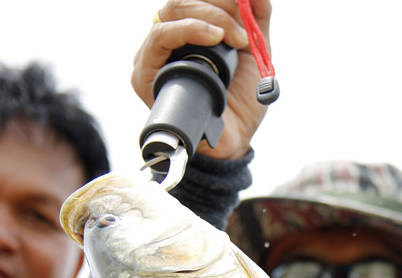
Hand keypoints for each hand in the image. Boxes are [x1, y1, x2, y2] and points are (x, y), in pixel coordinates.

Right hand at [132, 0, 271, 160]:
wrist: (234, 139)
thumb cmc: (240, 99)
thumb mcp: (256, 53)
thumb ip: (257, 21)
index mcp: (190, 29)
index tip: (247, 7)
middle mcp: (168, 38)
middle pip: (181, 0)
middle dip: (219, 5)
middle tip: (244, 27)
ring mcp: (153, 54)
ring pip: (171, 12)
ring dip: (209, 17)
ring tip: (236, 38)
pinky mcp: (145, 73)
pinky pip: (159, 37)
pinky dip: (187, 30)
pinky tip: (213, 38)